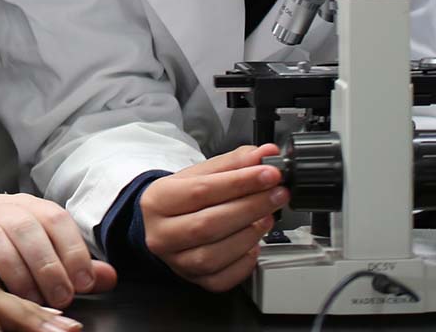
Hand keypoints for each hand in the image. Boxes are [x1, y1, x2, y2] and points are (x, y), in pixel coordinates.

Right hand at [0, 193, 116, 308]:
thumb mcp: (32, 253)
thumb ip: (68, 264)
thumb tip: (108, 276)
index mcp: (21, 206)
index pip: (52, 215)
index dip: (71, 248)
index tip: (83, 282)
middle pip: (23, 224)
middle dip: (46, 264)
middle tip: (60, 297)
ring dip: (17, 272)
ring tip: (31, 301)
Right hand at [140, 144, 285, 291]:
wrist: (162, 224)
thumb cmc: (182, 197)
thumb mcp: (199, 173)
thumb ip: (232, 163)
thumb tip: (265, 155)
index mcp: (158, 200)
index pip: (201, 190)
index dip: (239, 182)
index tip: (269, 173)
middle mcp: (162, 234)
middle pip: (210, 223)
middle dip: (250, 206)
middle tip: (278, 193)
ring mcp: (177, 262)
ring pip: (216, 254)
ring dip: (250, 233)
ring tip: (268, 215)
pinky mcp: (195, 281)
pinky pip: (224, 278)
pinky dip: (245, 261)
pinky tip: (254, 243)